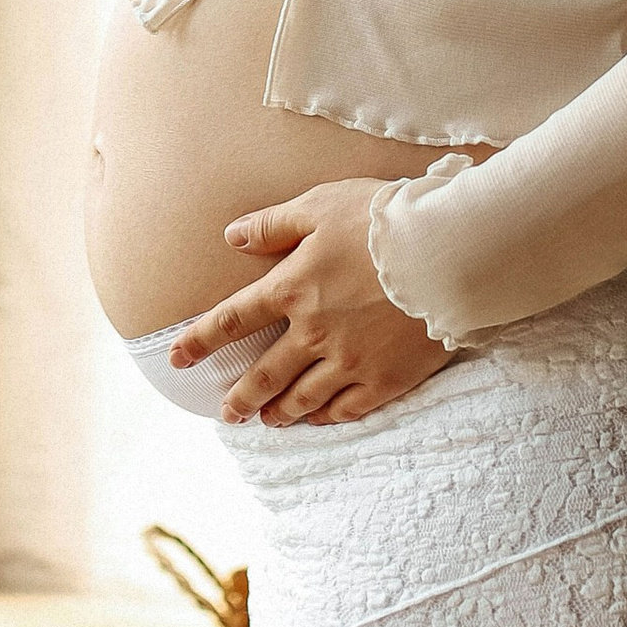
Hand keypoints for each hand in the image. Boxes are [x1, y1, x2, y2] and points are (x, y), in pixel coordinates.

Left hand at [172, 178, 456, 425]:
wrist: (449, 251)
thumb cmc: (384, 218)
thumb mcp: (322, 205)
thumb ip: (274, 224)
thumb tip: (232, 236)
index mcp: (292, 288)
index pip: (232, 320)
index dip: (199, 340)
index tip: (176, 359)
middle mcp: (313, 332)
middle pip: (264, 374)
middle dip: (240, 398)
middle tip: (226, 414)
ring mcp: (349, 361)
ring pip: (303, 398)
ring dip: (279, 412)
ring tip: (267, 421)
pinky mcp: (386, 379)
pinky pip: (347, 408)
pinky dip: (327, 416)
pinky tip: (318, 419)